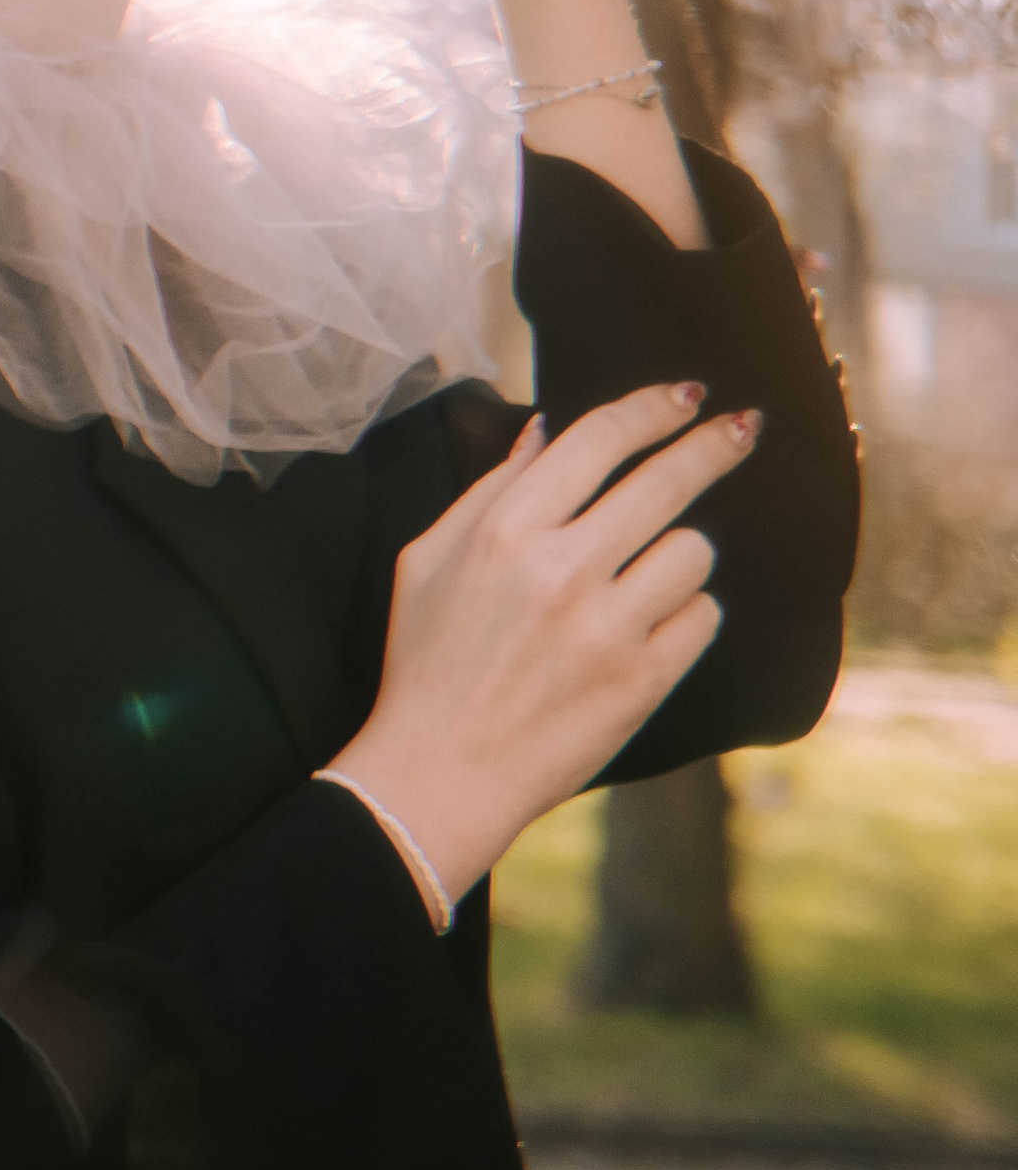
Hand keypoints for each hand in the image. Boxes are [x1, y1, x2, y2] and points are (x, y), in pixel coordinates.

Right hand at [329, 381, 759, 906]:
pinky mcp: (641, 683)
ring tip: (645, 577)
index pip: (599, 439)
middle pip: (665, 481)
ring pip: (692, 551)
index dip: (651, 407)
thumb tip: (545, 430)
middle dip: (713, 444)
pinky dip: (685, 614)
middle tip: (744, 427)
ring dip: (678, 553)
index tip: (685, 394)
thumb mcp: (429, 559)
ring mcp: (608, 629)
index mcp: (506, 531)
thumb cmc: (426, 663)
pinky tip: (651, 626)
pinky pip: (702, 617)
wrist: (440, 774)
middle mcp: (562, 570)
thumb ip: (490, 488)